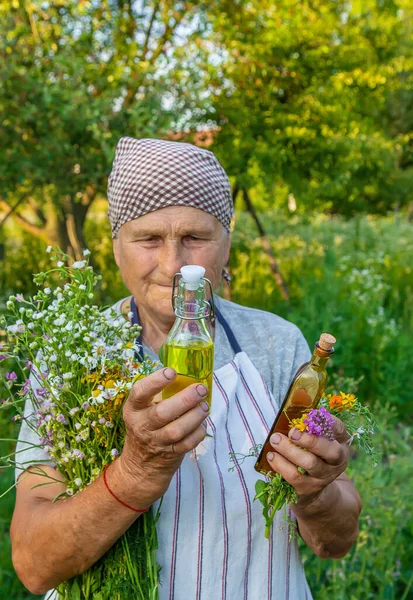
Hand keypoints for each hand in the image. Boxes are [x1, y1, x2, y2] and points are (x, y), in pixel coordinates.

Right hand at [112, 367, 208, 507]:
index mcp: (134, 409)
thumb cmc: (146, 428)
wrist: (139, 466)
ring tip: (204, 406)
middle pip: (162, 412)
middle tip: (200, 389)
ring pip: (176, 430)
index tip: (171, 372)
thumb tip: (187, 373)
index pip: (140, 392)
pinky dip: (198, 432)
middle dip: (185, 399)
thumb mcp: (143, 410)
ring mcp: (156, 442)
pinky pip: (187, 444)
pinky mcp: (170, 454)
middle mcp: (142, 425)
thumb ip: (158, 394)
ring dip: (194, 416)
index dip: (155, 381)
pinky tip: (202, 423)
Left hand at [267, 416, 349, 506]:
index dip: (328, 421)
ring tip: (274, 439)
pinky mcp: (307, 488)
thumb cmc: (314, 458)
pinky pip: (294, 476)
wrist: (316, 494)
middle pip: (330, 451)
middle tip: (292, 431)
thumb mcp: (320, 444)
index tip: (311, 415)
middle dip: (310, 439)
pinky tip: (271, 456)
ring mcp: (323, 477)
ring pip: (309, 463)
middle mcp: (336, 462)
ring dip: (289, 449)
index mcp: (340, 445)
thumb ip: (312, 428)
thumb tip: (295, 411)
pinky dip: (280, 464)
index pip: (340, 430)